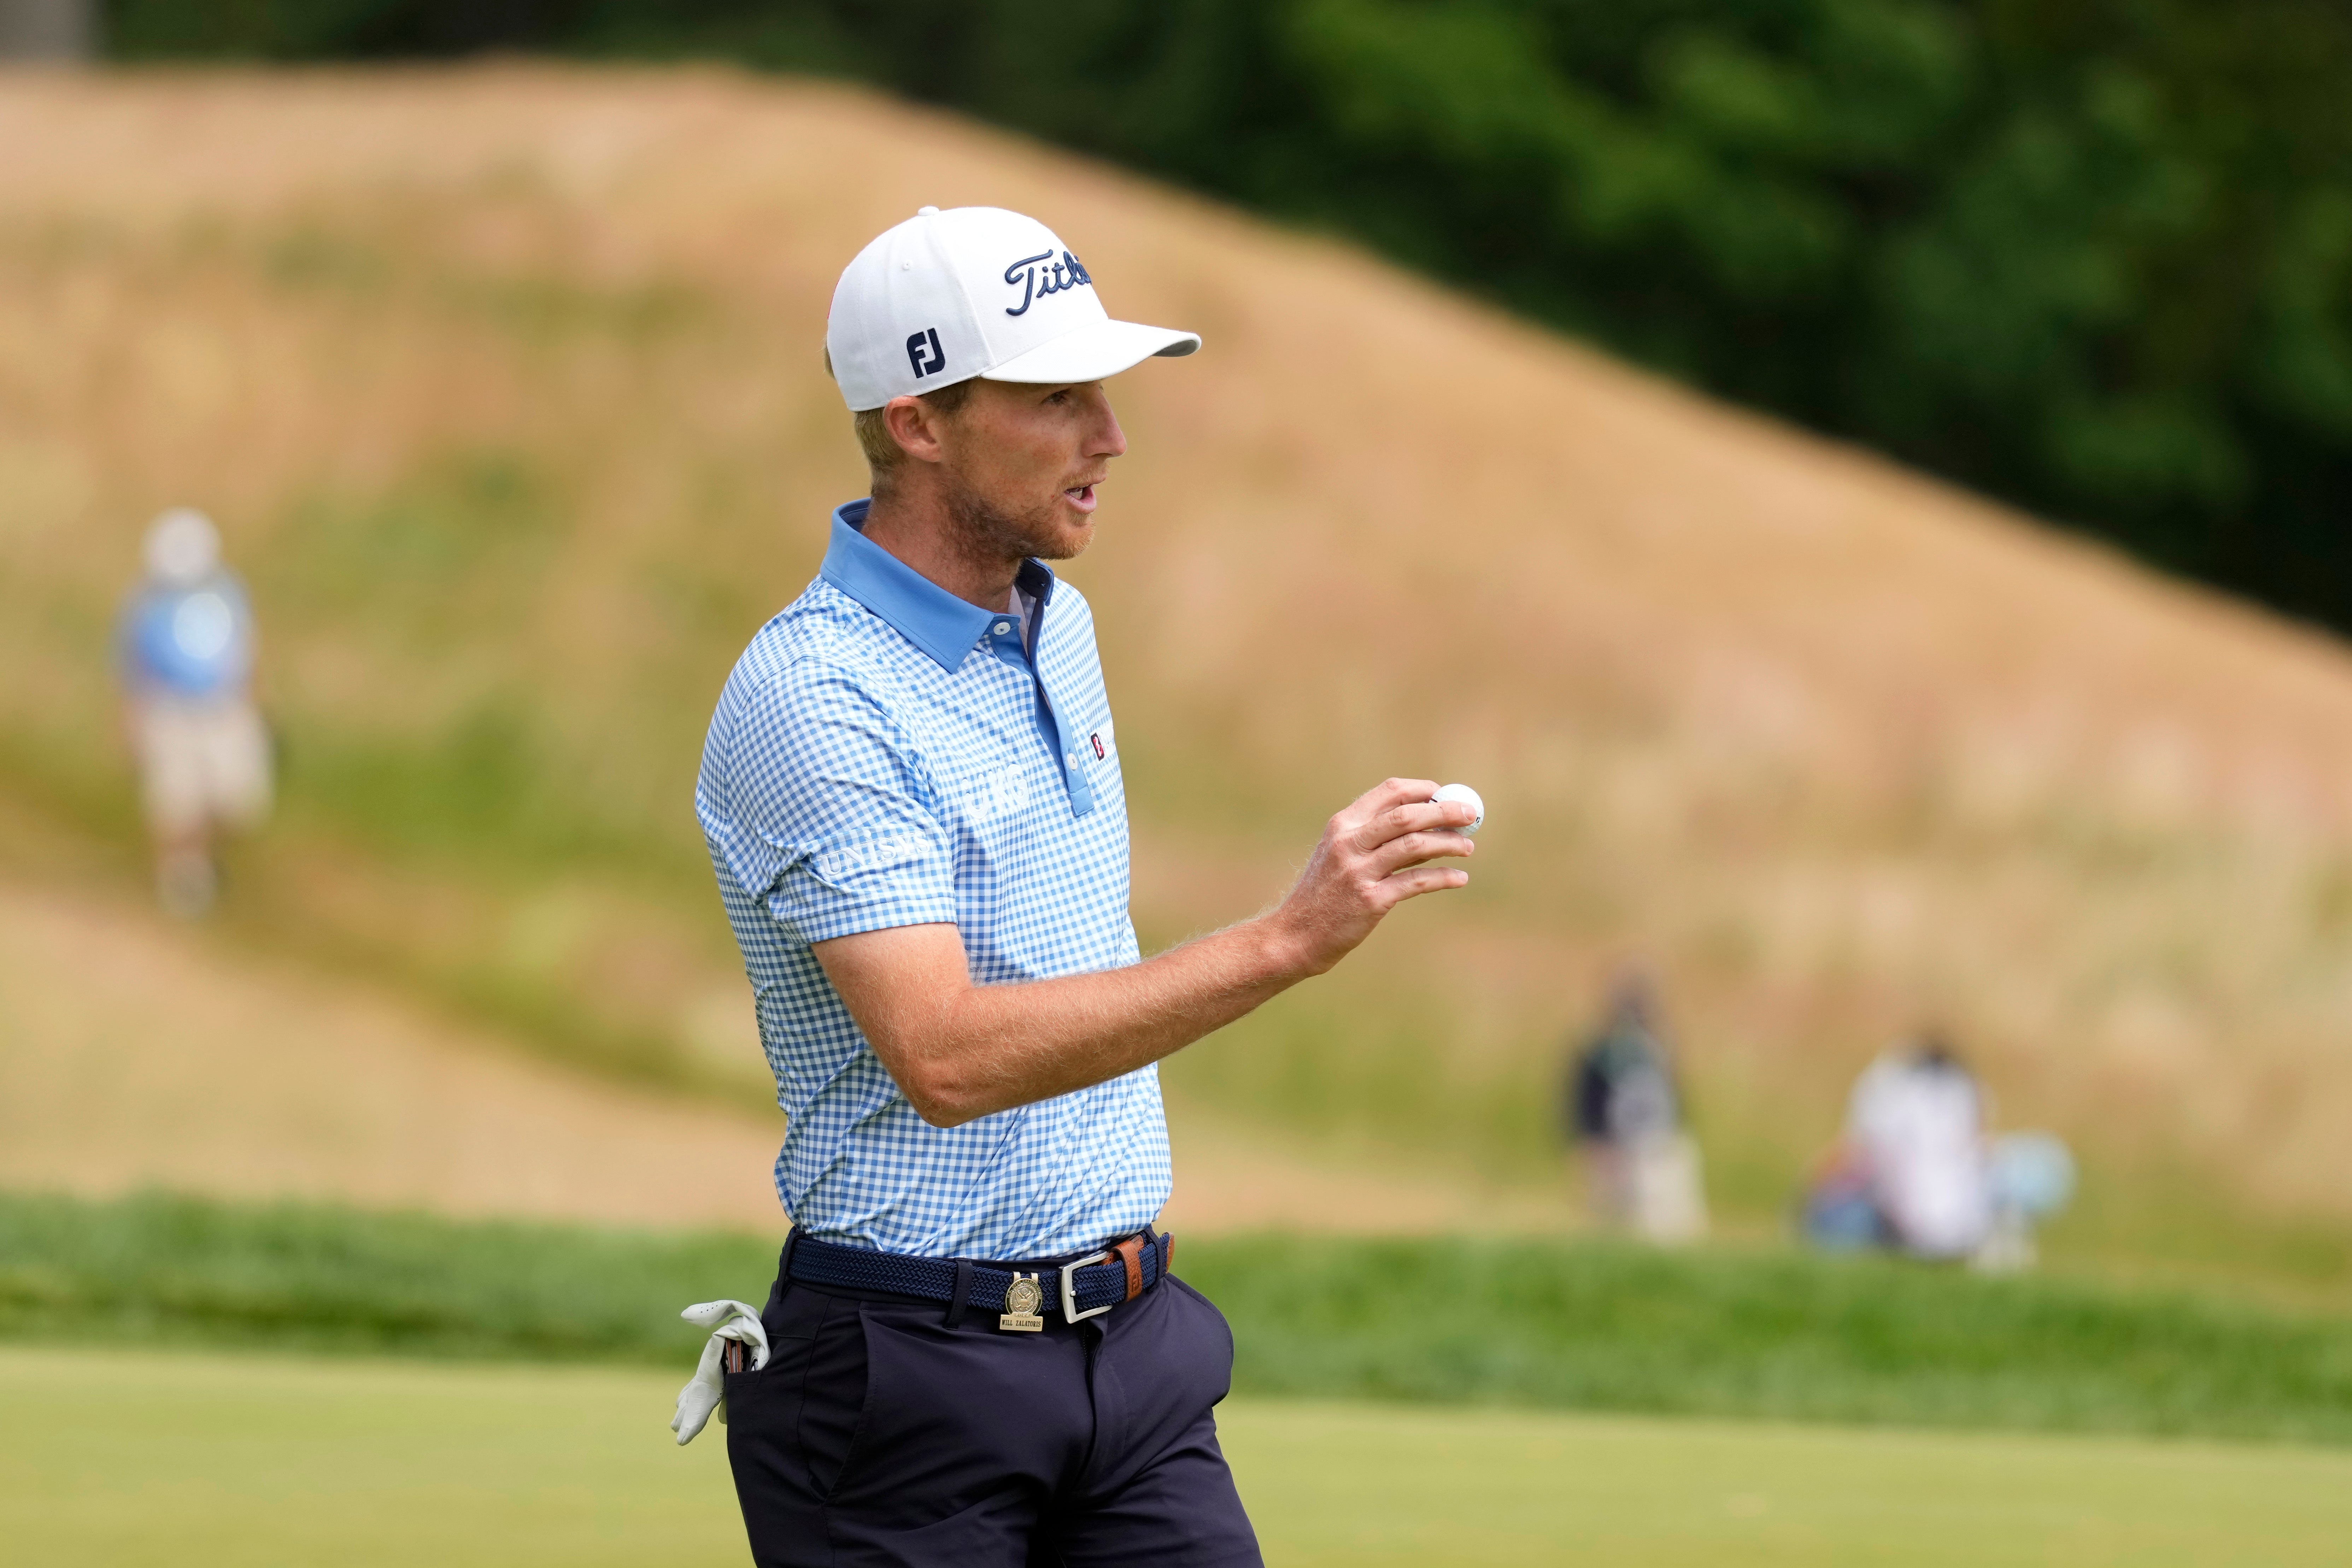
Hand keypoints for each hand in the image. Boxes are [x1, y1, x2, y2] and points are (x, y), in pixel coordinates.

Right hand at [1264, 777, 1474, 976]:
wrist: (1296, 934)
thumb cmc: (1324, 893)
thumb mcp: (1339, 854)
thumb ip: (1373, 836)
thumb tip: (1428, 822)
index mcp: (1342, 824)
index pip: (1389, 792)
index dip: (1423, 790)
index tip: (1444, 794)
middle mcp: (1349, 843)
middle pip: (1406, 815)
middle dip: (1444, 810)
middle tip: (1470, 814)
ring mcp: (1359, 871)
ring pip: (1414, 845)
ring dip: (1448, 843)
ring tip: (1468, 847)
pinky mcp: (1371, 900)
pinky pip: (1416, 882)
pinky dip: (1443, 877)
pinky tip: (1459, 878)